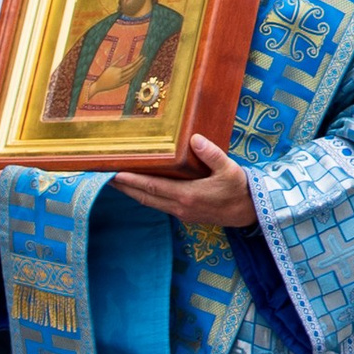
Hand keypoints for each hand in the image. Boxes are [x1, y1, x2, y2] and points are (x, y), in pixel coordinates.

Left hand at [115, 132, 257, 228]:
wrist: (249, 213)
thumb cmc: (239, 189)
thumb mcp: (229, 169)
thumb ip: (211, 154)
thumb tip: (194, 138)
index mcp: (188, 195)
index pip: (152, 186)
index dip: (132, 180)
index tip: (114, 173)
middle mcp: (180, 207)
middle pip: (144, 197)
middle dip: (124, 187)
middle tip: (104, 175)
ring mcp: (182, 213)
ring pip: (150, 202)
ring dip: (132, 192)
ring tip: (116, 181)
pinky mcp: (185, 214)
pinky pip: (159, 204)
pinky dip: (145, 196)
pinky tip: (140, 188)